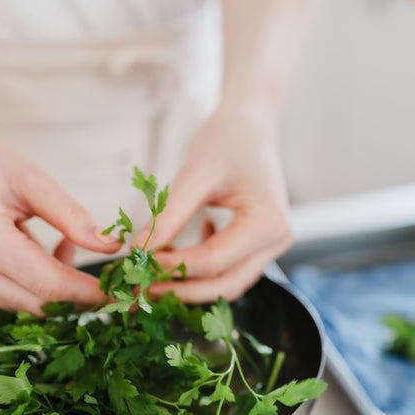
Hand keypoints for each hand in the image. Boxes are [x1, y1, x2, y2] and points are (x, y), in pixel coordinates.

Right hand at [0, 125, 121, 312]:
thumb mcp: (34, 179)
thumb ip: (73, 216)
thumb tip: (111, 247)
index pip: (47, 285)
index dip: (87, 292)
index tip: (117, 290)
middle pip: (35, 304)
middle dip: (73, 293)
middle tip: (95, 264)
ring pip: (21, 305)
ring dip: (51, 287)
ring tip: (62, 244)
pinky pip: (4, 298)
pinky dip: (29, 285)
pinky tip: (35, 253)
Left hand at [141, 101, 292, 302]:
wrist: (252, 124)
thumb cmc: (227, 140)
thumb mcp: (195, 174)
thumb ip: (168, 215)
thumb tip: (138, 250)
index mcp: (267, 223)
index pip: (214, 261)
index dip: (173, 267)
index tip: (138, 264)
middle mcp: (276, 241)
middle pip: (225, 284)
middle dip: (181, 290)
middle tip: (139, 290)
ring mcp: (272, 246)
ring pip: (227, 283)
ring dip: (189, 285)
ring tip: (150, 278)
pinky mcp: (260, 245)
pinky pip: (230, 270)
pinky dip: (201, 270)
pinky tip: (178, 251)